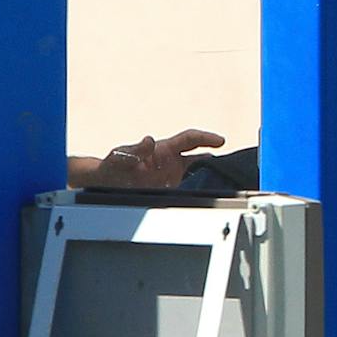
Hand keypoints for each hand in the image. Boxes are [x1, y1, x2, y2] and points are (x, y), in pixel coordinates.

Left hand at [81, 129, 226, 188]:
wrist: (107, 185)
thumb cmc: (113, 166)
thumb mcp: (120, 157)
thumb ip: (135, 150)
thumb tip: (150, 140)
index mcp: (164, 149)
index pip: (190, 139)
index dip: (206, 138)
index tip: (221, 141)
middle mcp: (172, 162)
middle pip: (201, 157)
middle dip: (217, 160)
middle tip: (230, 168)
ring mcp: (173, 177)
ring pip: (199, 175)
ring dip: (210, 178)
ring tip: (223, 184)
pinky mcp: (171, 191)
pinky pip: (190, 190)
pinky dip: (199, 193)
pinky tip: (206, 198)